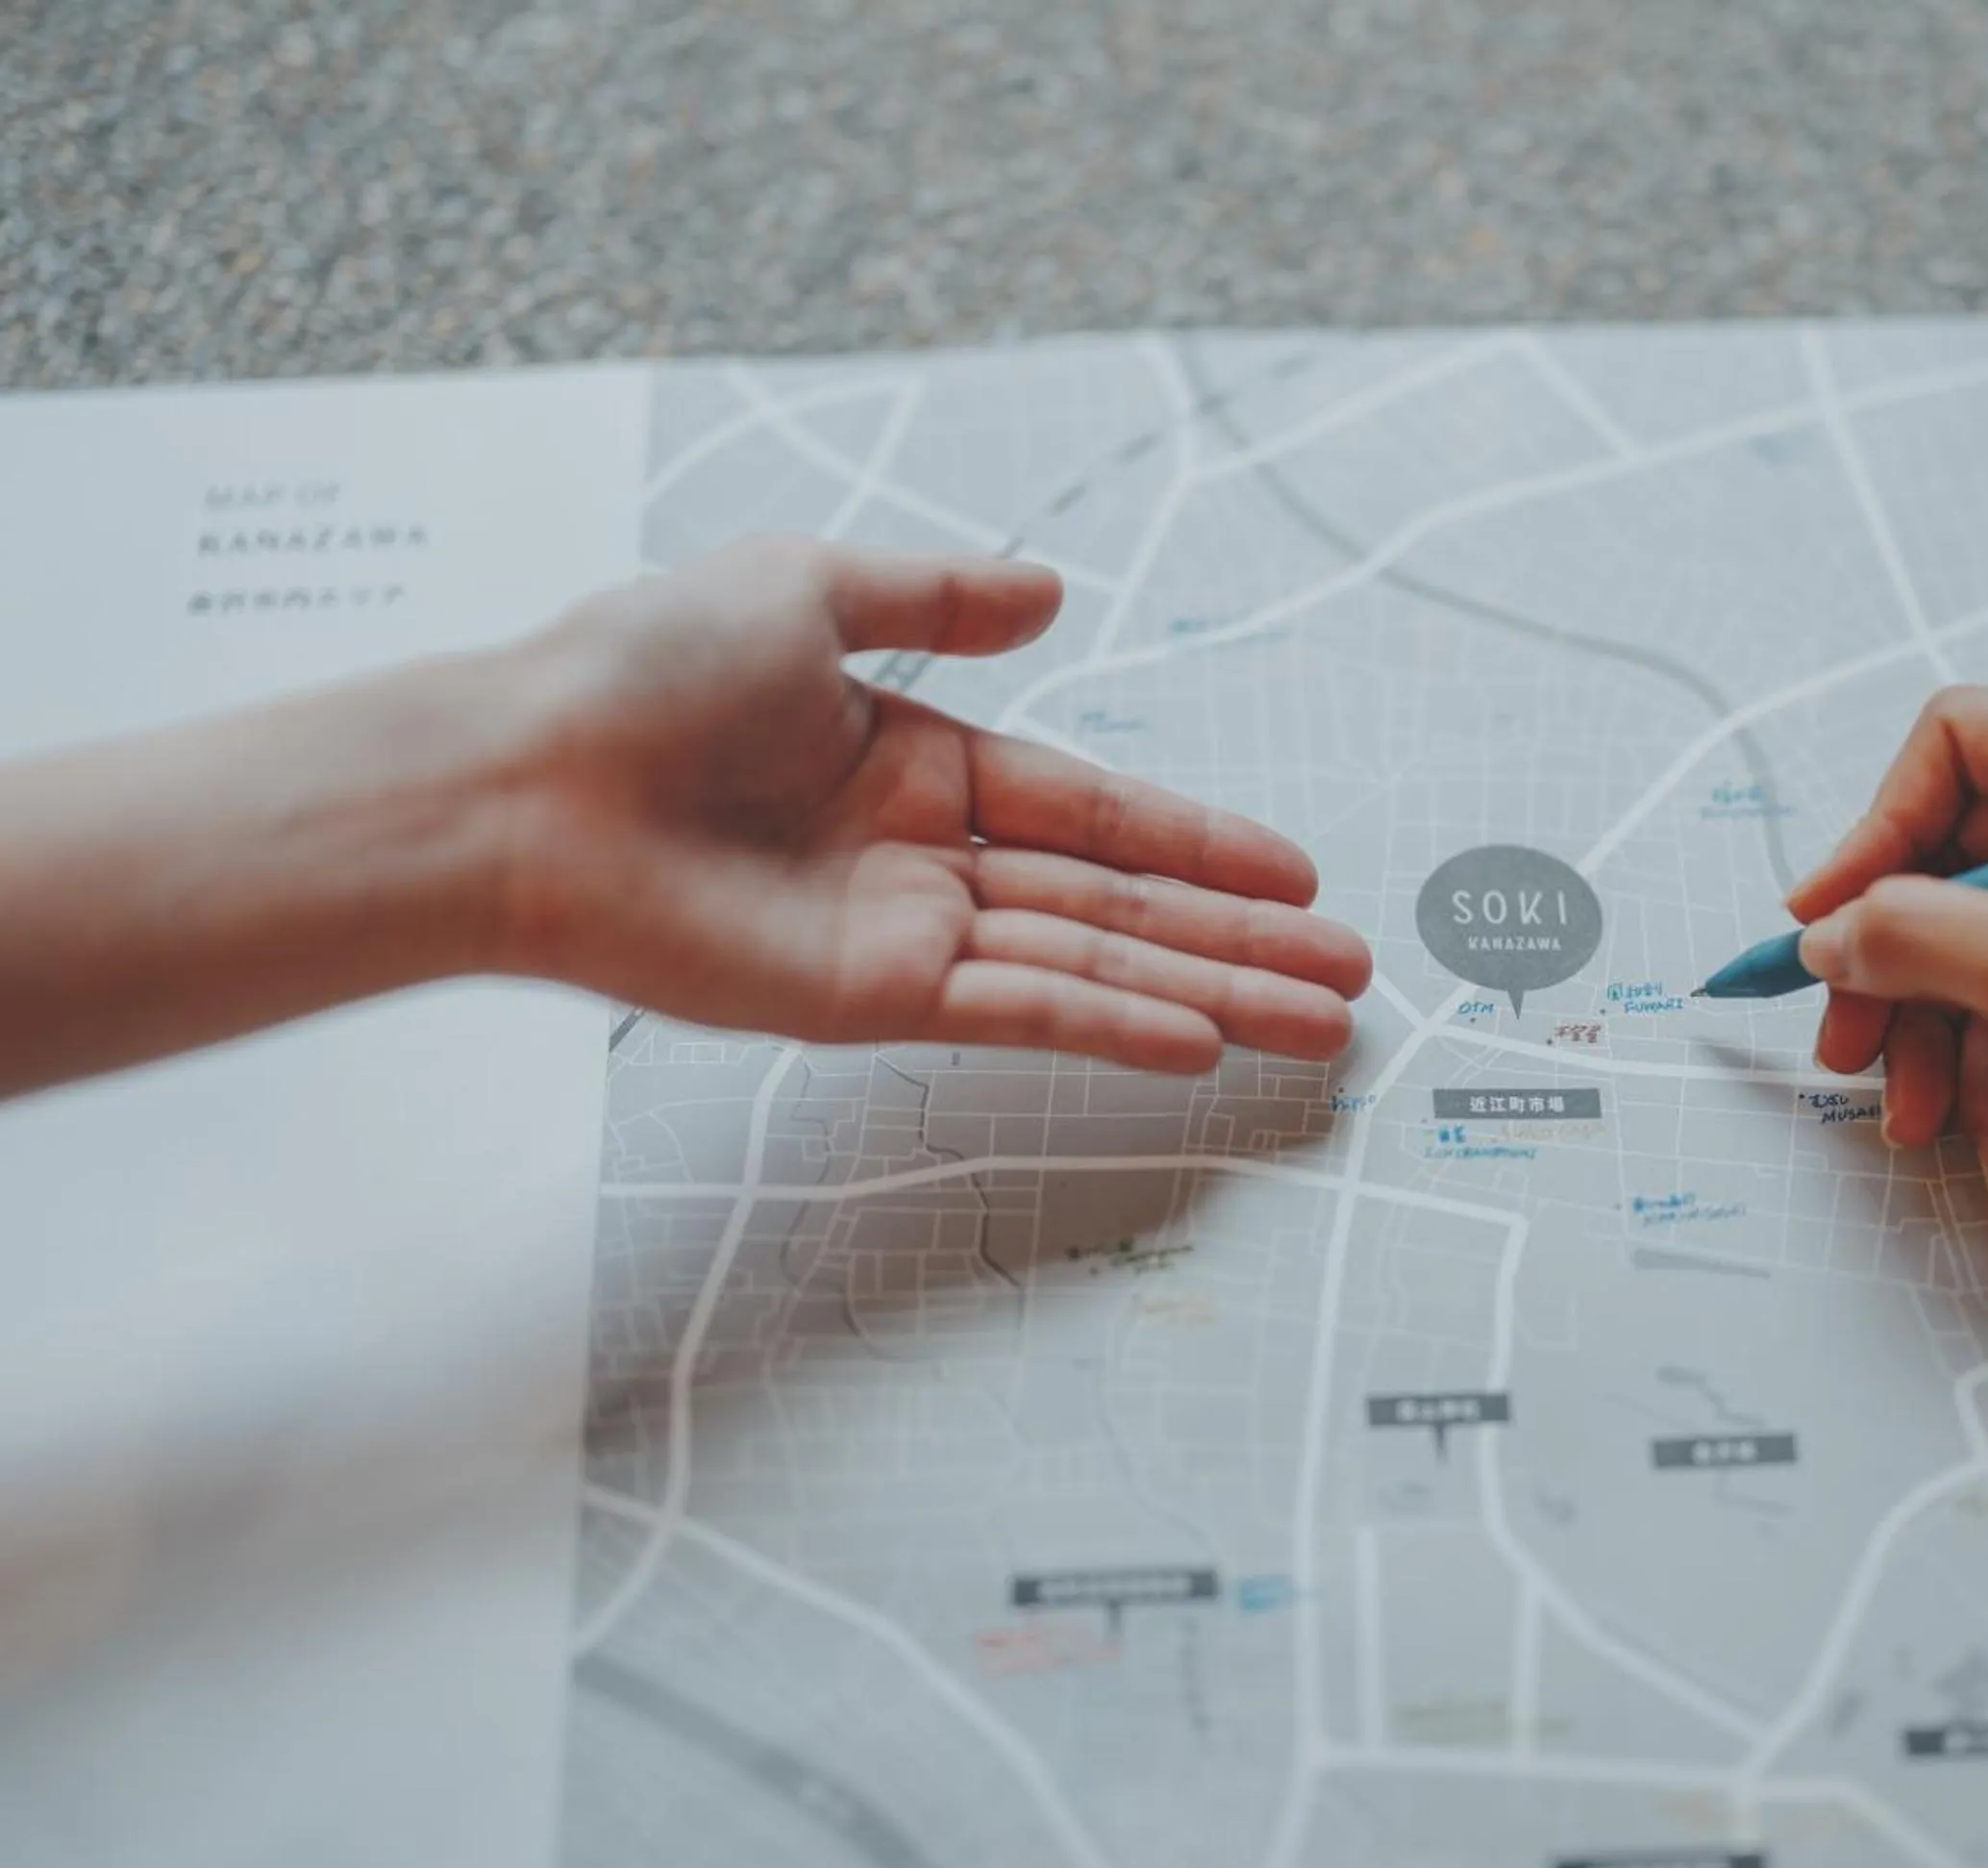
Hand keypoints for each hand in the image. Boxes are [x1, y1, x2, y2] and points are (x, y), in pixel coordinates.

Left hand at [495, 539, 1371, 1073]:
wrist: (520, 780)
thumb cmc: (635, 673)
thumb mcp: (803, 589)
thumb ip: (937, 600)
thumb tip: (1053, 590)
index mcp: (918, 761)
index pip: (1096, 808)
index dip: (1201, 841)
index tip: (1297, 870)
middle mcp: (925, 858)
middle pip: (1120, 902)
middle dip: (1240, 939)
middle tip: (1351, 971)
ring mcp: (904, 935)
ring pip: (1093, 964)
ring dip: (1211, 993)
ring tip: (1319, 1022)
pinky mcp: (868, 997)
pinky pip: (1017, 1009)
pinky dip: (1109, 1025)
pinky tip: (1198, 1042)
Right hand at [1784, 686, 1987, 1258]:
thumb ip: (1918, 933)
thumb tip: (1830, 931)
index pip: (1953, 748)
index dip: (1874, 835)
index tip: (1824, 926)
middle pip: (1946, 858)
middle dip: (1893, 965)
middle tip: (1850, 1044)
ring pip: (1968, 941)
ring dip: (1932, 1036)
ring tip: (1925, 1117)